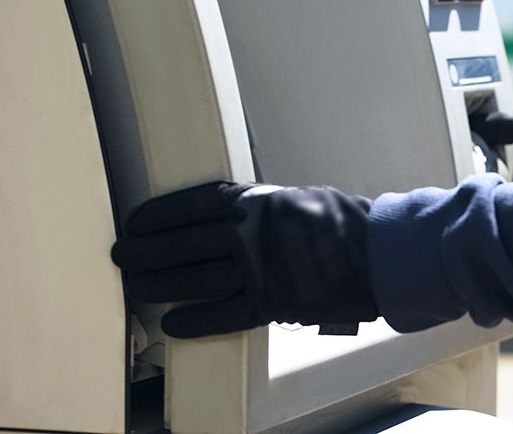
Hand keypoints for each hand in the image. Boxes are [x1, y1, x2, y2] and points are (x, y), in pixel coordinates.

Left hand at [111, 182, 377, 338]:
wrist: (379, 254)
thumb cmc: (345, 222)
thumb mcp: (299, 197)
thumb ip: (262, 208)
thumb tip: (234, 213)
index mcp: (257, 204)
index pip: (193, 206)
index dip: (159, 215)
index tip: (135, 222)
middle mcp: (251, 236)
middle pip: (184, 244)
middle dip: (147, 251)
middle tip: (124, 256)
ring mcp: (259, 271)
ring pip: (195, 280)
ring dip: (160, 284)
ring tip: (137, 286)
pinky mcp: (272, 303)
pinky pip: (224, 314)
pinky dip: (196, 320)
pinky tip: (172, 323)